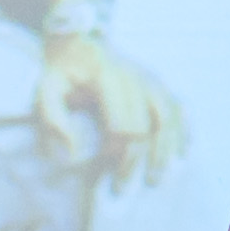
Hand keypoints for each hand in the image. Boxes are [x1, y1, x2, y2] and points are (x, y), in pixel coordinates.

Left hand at [37, 29, 181, 189]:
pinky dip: (185, 131)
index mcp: (107, 77)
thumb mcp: (45, 90)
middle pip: (149, 125)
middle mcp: (135, 76)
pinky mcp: (159, 83)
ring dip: (165, 151)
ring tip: (155, 179)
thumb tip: (71, 153)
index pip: (124, 125)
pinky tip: (183, 154)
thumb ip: (52, 120)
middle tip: (124, 189)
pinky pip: (181, 107)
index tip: (106, 175)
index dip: (119, 154)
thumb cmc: (61, 73)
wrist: (78, 41)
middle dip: (139, 161)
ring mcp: (150, 78)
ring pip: (169, 117)